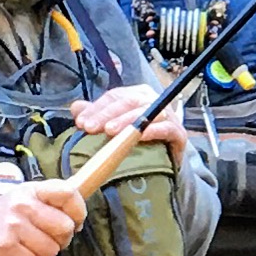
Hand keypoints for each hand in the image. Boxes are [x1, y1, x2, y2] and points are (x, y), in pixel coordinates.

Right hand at [0, 176, 85, 255]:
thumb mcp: (22, 205)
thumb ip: (48, 206)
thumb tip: (77, 217)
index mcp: (29, 191)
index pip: (68, 193)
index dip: (78, 212)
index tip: (74, 224)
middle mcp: (21, 205)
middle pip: (65, 227)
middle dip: (58, 242)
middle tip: (40, 242)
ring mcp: (12, 225)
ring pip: (51, 251)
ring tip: (23, 251)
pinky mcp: (5, 247)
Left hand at [70, 85, 187, 170]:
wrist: (168, 161)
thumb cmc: (141, 141)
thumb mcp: (116, 126)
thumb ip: (97, 115)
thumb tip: (76, 107)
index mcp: (136, 95)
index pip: (114, 96)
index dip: (96, 108)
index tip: (81, 122)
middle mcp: (152, 100)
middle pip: (128, 102)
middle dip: (107, 114)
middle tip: (91, 128)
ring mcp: (167, 116)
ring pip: (145, 113)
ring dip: (127, 122)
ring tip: (110, 132)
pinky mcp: (179, 133)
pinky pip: (166, 128)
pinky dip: (153, 131)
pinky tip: (139, 136)